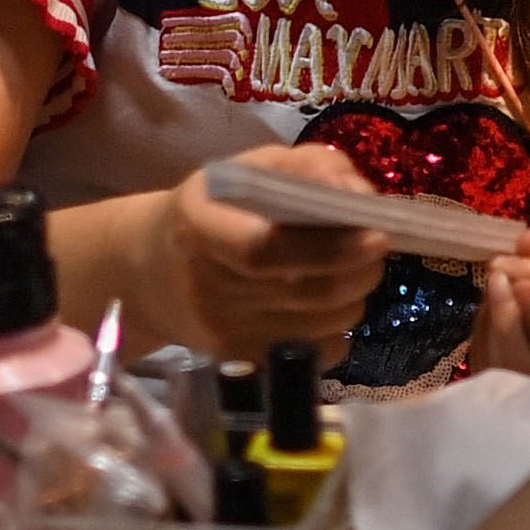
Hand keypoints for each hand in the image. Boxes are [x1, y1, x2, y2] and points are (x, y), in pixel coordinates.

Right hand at [141, 148, 409, 357]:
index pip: (265, 248)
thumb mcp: (250, 168)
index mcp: (200, 224)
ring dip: (355, 296)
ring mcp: (225, 331)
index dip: (329, 247)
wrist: (152, 272)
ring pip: (323, 323)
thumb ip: (310, 168)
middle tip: (377, 246)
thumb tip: (362, 198)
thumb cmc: (215, 207)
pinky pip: (316, 352)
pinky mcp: (241, 362)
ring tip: (350, 271)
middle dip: (361, 269)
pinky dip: (339, 329)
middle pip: (308, 291)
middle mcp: (207, 285)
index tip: (377, 235)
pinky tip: (327, 305)